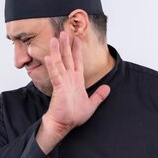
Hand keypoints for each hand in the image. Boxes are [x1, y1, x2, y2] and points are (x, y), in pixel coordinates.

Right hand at [36, 32, 109, 152]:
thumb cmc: (73, 116)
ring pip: (59, 63)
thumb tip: (108, 88)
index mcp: (76, 81)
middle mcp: (69, 79)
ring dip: (57, 51)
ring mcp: (63, 82)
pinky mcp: (58, 88)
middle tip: (64, 32)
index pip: (77, 62)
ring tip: (55, 39)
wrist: (63, 125)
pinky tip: (49, 57)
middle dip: (66, 45)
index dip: (77, 50)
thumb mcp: (91, 104)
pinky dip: (52, 66)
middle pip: (67, 58)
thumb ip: (99, 96)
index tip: (77, 39)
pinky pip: (55, 75)